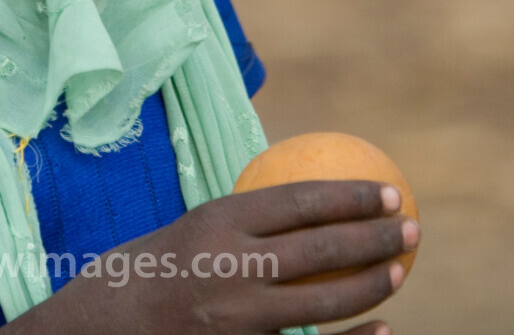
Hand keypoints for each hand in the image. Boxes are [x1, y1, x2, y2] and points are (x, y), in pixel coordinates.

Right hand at [4, 180, 416, 334]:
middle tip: (409, 227)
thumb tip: (314, 204)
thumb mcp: (194, 228)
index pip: (299, 202)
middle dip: (375, 236)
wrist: (104, 326)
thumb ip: (245, 223)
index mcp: (217, 222)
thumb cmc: (153, 269)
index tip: (388, 192)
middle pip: (321, 249)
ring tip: (399, 268)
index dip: (350, 196)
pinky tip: (383, 330)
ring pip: (323, 300)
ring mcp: (238, 316)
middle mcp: (230, 267)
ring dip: (371, 284)